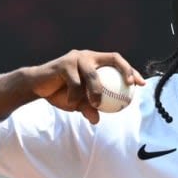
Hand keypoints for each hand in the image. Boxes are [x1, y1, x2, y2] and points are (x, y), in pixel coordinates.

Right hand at [22, 50, 145, 123]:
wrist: (36, 87)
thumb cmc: (60, 93)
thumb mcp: (77, 103)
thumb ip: (89, 108)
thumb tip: (97, 121)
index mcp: (94, 61)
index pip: (117, 62)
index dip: (131, 71)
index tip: (140, 84)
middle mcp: (87, 56)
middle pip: (113, 58)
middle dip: (125, 70)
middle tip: (129, 86)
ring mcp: (75, 58)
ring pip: (93, 75)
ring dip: (95, 92)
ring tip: (96, 104)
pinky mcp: (64, 64)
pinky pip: (75, 84)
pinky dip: (75, 96)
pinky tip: (71, 102)